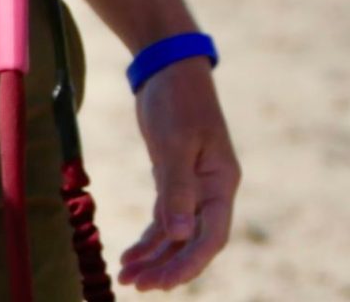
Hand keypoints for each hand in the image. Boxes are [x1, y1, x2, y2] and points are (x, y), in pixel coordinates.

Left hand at [119, 59, 239, 291]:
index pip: (213, 236)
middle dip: (169, 267)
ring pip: (177, 235)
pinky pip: (164, 220)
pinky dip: (149, 240)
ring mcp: (193, 187)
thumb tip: (180, 236)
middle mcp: (211, 189)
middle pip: (195, 242)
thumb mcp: (176, 144)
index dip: (189, 264)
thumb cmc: (178, 101)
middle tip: (138, 285)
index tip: (162, 284)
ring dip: (155, 258)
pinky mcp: (173, 180)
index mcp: (222, 181)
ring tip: (126, 278)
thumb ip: (177, 190)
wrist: (169, 69)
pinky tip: (129, 255)